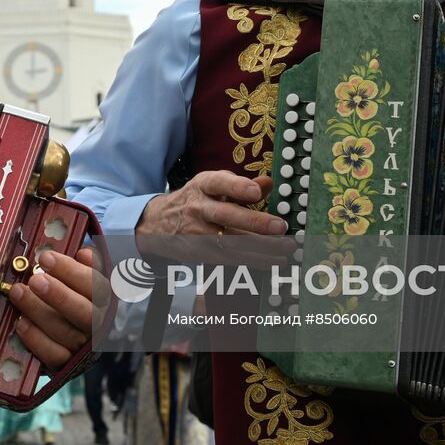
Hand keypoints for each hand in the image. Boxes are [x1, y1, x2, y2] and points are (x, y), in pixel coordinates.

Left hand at [8, 248, 109, 367]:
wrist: (76, 331)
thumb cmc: (76, 293)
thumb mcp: (86, 275)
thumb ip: (86, 264)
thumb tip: (84, 255)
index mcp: (105, 299)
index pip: (96, 286)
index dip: (71, 272)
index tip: (46, 258)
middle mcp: (98, 324)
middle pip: (84, 312)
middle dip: (58, 295)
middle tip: (34, 280)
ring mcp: (82, 346)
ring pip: (65, 332)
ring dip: (38, 311)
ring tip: (18, 293)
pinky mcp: (65, 363)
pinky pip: (53, 355)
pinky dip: (36, 339)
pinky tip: (20, 323)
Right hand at [135, 171, 290, 264]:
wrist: (158, 223)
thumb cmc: (196, 200)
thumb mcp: (213, 186)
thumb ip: (241, 186)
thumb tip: (269, 183)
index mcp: (203, 185)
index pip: (219, 183)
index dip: (237, 187)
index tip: (256, 192)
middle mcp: (198, 208)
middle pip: (226, 215)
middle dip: (254, 222)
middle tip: (281, 226)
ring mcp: (197, 233)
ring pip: (230, 242)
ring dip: (261, 248)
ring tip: (286, 248)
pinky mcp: (200, 253)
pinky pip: (230, 259)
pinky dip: (254, 261)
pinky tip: (273, 261)